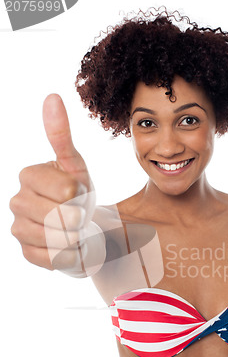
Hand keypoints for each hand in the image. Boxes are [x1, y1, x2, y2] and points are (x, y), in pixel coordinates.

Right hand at [10, 94, 94, 269]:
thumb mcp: (75, 166)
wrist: (80, 227)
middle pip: (62, 216)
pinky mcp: (26, 252)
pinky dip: (71, 255)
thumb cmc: (77, 195)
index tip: (79, 194)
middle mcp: (17, 201)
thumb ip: (62, 136)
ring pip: (59, 239)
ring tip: (74, 230)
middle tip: (79, 215)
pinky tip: (70, 246)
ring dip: (77, 237)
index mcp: (29, 176)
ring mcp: (19, 229)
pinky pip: (55, 259)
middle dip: (80, 217)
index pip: (67, 190)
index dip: (82, 195)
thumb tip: (52, 97)